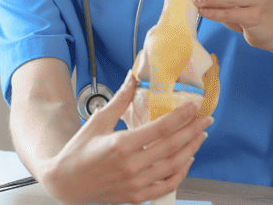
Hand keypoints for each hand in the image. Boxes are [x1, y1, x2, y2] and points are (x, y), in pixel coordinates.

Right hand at [44, 71, 211, 204]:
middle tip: (206, 120)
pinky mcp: (136, 196)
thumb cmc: (79, 151)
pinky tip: (186, 161)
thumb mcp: (98, 121)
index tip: (194, 107)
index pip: (160, 128)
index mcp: (121, 145)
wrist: (66, 184)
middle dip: (192, 131)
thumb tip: (133, 78)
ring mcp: (136, 183)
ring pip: (173, 166)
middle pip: (171, 146)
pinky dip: (180, 174)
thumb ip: (120, 100)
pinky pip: (166, 186)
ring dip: (190, 150)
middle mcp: (131, 166)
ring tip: (200, 136)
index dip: (181, 117)